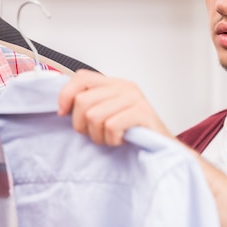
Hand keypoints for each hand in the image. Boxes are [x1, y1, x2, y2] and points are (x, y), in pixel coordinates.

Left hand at [57, 69, 172, 145]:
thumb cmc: (134, 133)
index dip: (66, 95)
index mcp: (114, 83)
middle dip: (82, 125)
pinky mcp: (142, 112)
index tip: (63, 113)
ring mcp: (134, 98)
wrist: (164, 149)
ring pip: (94, 116)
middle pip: (82, 101)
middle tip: (96, 134)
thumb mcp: (108, 114)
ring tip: (111, 137)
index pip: (81, 77)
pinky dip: (112, 139)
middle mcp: (124, 86)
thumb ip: (90, 105)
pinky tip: (121, 139)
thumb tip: (62, 107)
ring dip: (99, 135)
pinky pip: (111, 126)